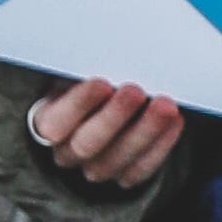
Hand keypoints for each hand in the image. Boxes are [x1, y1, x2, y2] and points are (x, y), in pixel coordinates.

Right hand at [27, 78, 187, 189]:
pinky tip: (174, 122)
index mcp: (47, 122)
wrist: (96, 107)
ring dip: (145, 130)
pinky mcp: (123, 175)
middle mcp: (67, 152)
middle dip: (115, 116)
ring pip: (118, 159)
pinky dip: (161, 145)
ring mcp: (96, 167)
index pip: (55, 123)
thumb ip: (84, 67)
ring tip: (165, 105)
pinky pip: (142, 168)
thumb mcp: (74, 71)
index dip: (79, 104)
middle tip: (135, 91)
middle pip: (88, 143)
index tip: (102, 83)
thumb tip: (110, 47)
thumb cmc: (84, 82)